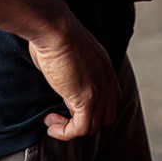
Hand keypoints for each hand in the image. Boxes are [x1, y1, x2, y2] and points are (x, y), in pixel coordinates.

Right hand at [28, 16, 120, 139]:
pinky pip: (81, 129)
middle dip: (84, 119)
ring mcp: (99, 90)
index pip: (111, 97)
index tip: (68, 102)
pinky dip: (65, 132)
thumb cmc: (52, 32)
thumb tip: (56, 76)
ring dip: (72, 128)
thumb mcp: (67, 51)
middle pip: (106, 115)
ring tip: (52, 122)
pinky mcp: (86, 99)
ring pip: (94, 126)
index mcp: (104, 65)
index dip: (92, 106)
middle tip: (61, 114)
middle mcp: (106, 79)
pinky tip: (50, 124)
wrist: (54, 27)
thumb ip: (68, 68)